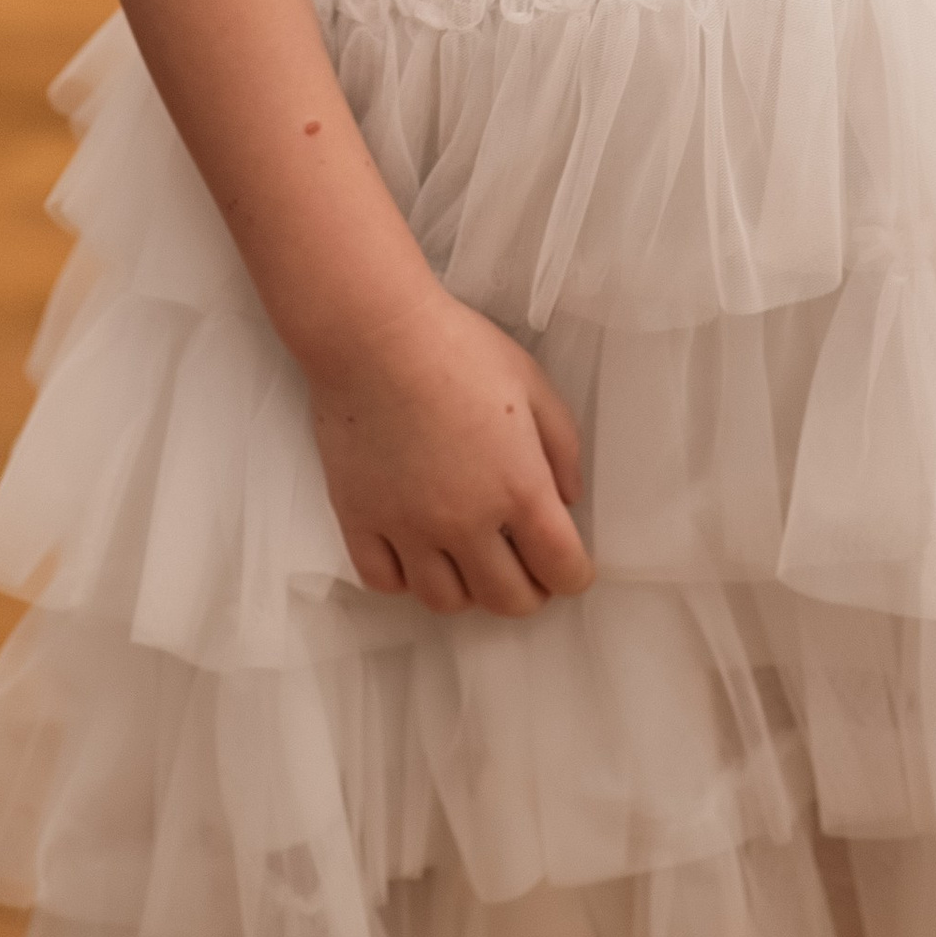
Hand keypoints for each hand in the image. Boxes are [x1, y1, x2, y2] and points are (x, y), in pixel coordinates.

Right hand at [309, 281, 594, 618]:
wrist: (376, 335)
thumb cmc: (458, 348)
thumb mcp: (533, 384)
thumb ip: (562, 447)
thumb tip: (569, 499)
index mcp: (518, 488)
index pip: (560, 568)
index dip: (574, 576)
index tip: (571, 570)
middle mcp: (465, 522)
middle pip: (507, 599)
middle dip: (528, 593)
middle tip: (528, 572)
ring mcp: (409, 529)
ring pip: (446, 601)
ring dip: (469, 590)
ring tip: (473, 562)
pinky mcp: (361, 521)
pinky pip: (386, 582)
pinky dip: (406, 580)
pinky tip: (417, 554)